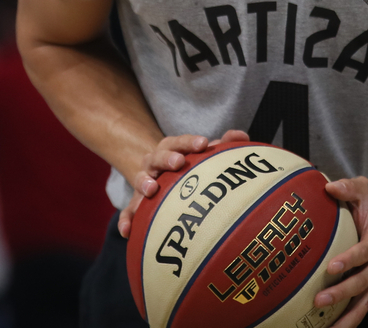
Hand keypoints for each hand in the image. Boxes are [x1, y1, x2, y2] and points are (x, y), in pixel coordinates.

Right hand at [117, 129, 248, 237]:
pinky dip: (126, 220)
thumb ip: (225, 144)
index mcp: (171, 150)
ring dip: (144, 182)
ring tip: (152, 189)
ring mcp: (144, 184)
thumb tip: (241, 136)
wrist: (163, 177)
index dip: (189, 142)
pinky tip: (128, 231)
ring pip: (139, 181)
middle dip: (167, 158)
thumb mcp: (205, 155)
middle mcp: (155, 164)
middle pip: (157, 157)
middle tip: (179, 162)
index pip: (178, 142)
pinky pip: (128, 212)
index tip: (204, 144)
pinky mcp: (136, 205)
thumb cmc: (191, 166)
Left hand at [316, 177, 367, 327]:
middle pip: (363, 282)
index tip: (332, 267)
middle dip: (342, 293)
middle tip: (319, 300)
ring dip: (346, 317)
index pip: (365, 252)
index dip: (350, 260)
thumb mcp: (364, 190)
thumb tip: (329, 187)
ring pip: (363, 303)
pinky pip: (360, 311)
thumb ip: (349, 187)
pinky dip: (347, 323)